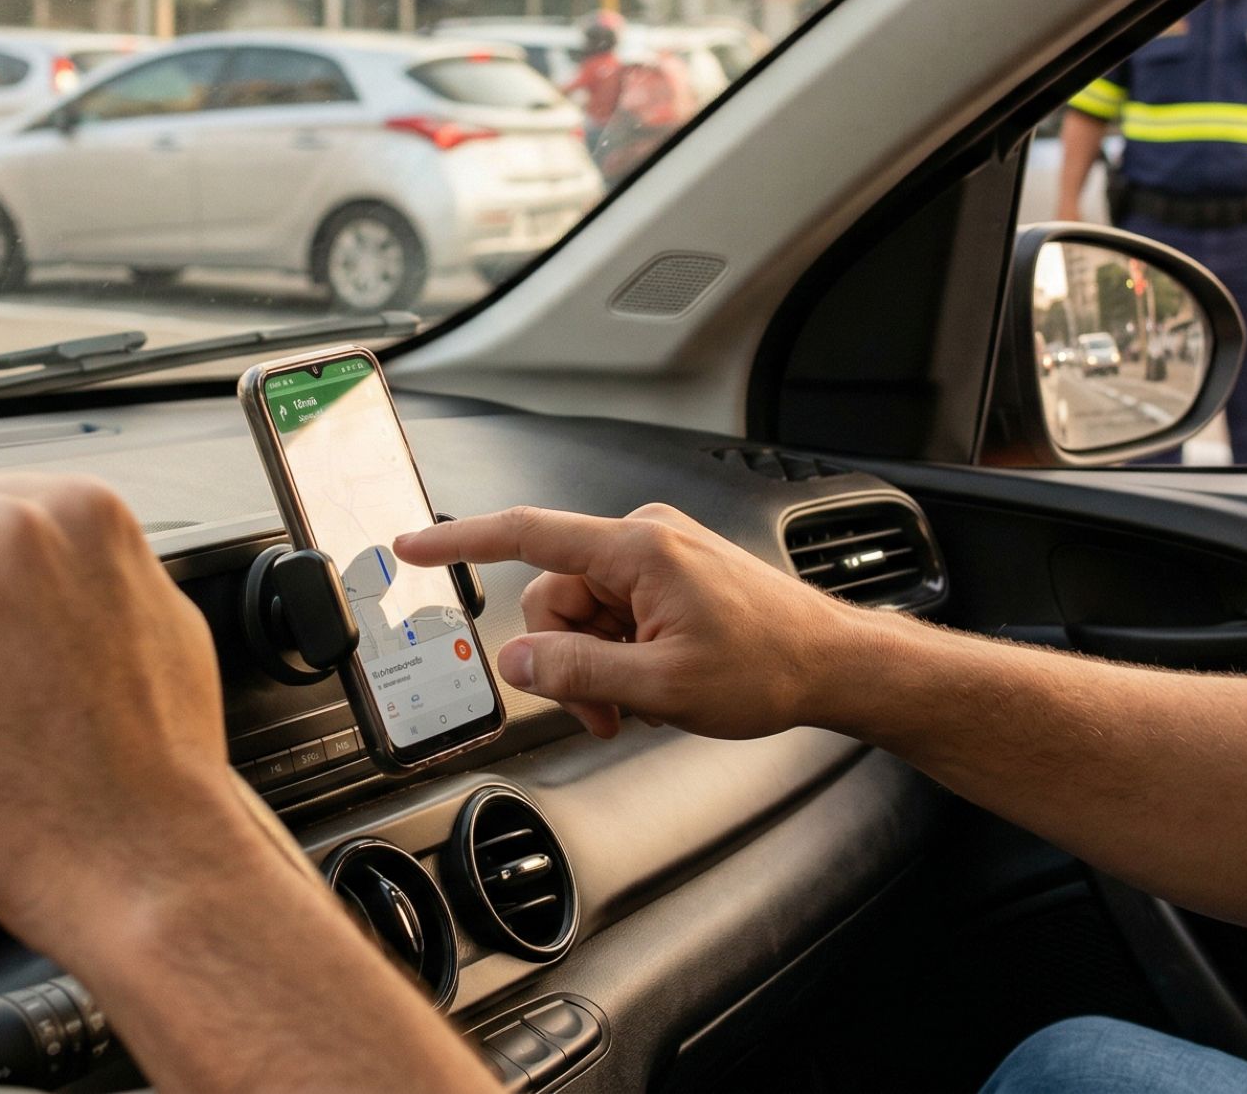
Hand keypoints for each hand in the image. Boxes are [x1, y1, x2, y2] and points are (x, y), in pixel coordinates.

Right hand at [393, 503, 874, 740]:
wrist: (834, 664)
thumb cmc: (770, 664)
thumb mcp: (661, 686)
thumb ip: (577, 672)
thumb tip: (517, 660)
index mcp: (637, 548)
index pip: (526, 535)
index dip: (460, 543)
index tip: (412, 547)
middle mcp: (644, 539)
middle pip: (554, 598)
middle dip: (566, 661)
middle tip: (604, 710)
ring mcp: (659, 558)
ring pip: (583, 616)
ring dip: (597, 668)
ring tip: (640, 704)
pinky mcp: (671, 578)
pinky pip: (615, 616)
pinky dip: (621, 657)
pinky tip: (654, 685)